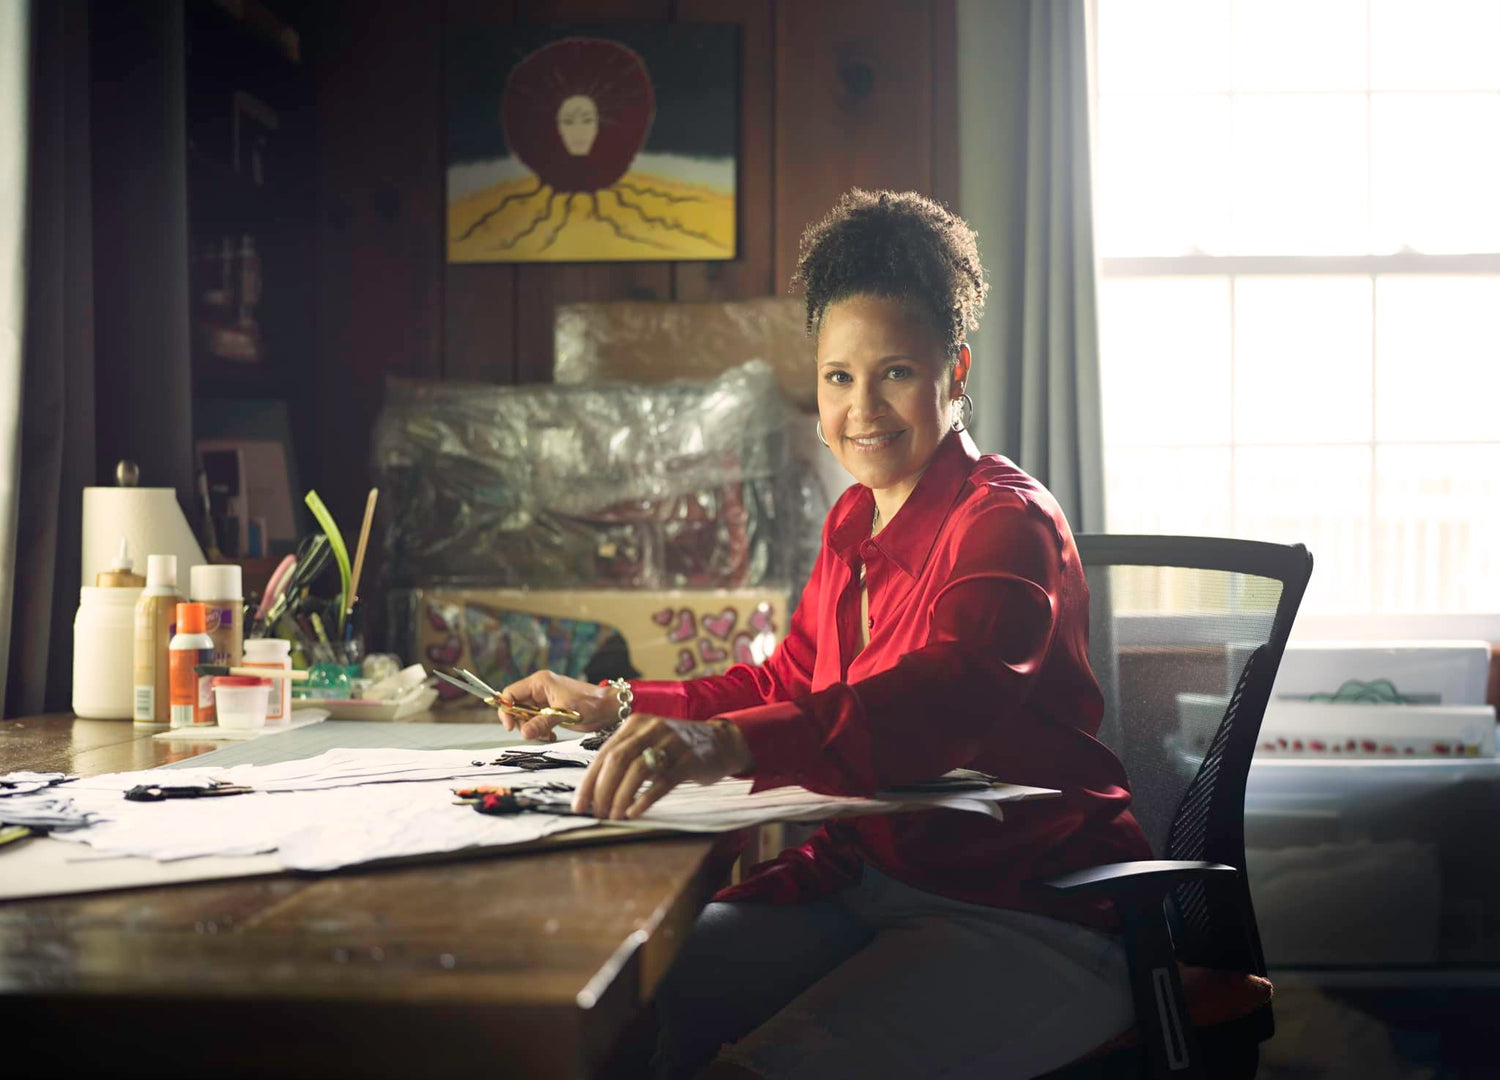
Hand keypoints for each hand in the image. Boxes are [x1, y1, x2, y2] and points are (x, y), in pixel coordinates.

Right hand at [496, 670, 616, 740]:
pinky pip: (535, 723)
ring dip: (532, 729)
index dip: (506, 709)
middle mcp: (539, 690)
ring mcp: (544, 701)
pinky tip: (551, 735)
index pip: (510, 693)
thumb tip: (524, 733)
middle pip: (516, 707)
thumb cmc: (589, 703)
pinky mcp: (550, 712)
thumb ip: (542, 723)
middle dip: (522, 723)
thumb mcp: (564, 712)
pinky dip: (540, 731)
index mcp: (539, 682)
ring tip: (547, 734)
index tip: (511, 726)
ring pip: (525, 718)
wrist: (607, 709)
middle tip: (533, 733)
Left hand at [572, 716, 752, 820]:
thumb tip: (594, 791)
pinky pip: (662, 781)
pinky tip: (634, 812)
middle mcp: (651, 728)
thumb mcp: (647, 742)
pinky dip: (645, 798)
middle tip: (597, 813)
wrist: (719, 741)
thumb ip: (624, 758)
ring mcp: (671, 742)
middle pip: (617, 760)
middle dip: (602, 790)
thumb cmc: (675, 748)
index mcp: (634, 724)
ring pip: (638, 770)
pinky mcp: (689, 759)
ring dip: (621, 797)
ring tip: (613, 815)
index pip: (604, 754)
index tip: (578, 806)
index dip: (589, 782)